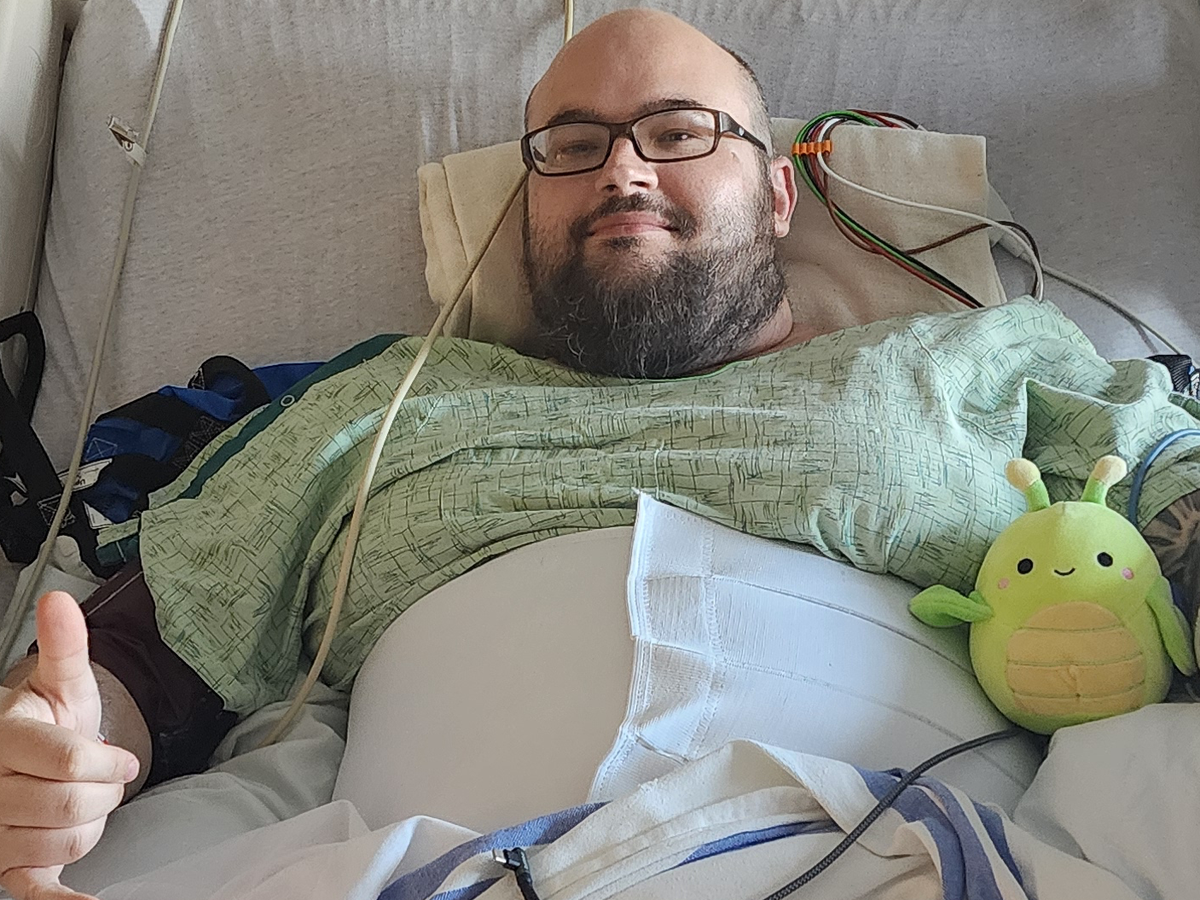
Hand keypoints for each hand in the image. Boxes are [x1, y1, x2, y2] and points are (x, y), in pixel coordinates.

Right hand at [0, 592, 140, 899]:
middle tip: (107, 779)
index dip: (109, 762)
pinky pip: (31, 892)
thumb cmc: (48, 719)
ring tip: (82, 802)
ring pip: (66, 841)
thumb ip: (64, 646)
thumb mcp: (61, 682)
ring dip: (91, 824)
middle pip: (72, 805)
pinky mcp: (4, 865)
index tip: (123, 759)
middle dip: (105, 791)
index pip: (69, 763)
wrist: (23, 754)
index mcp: (5, 738)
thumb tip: (60, 600)